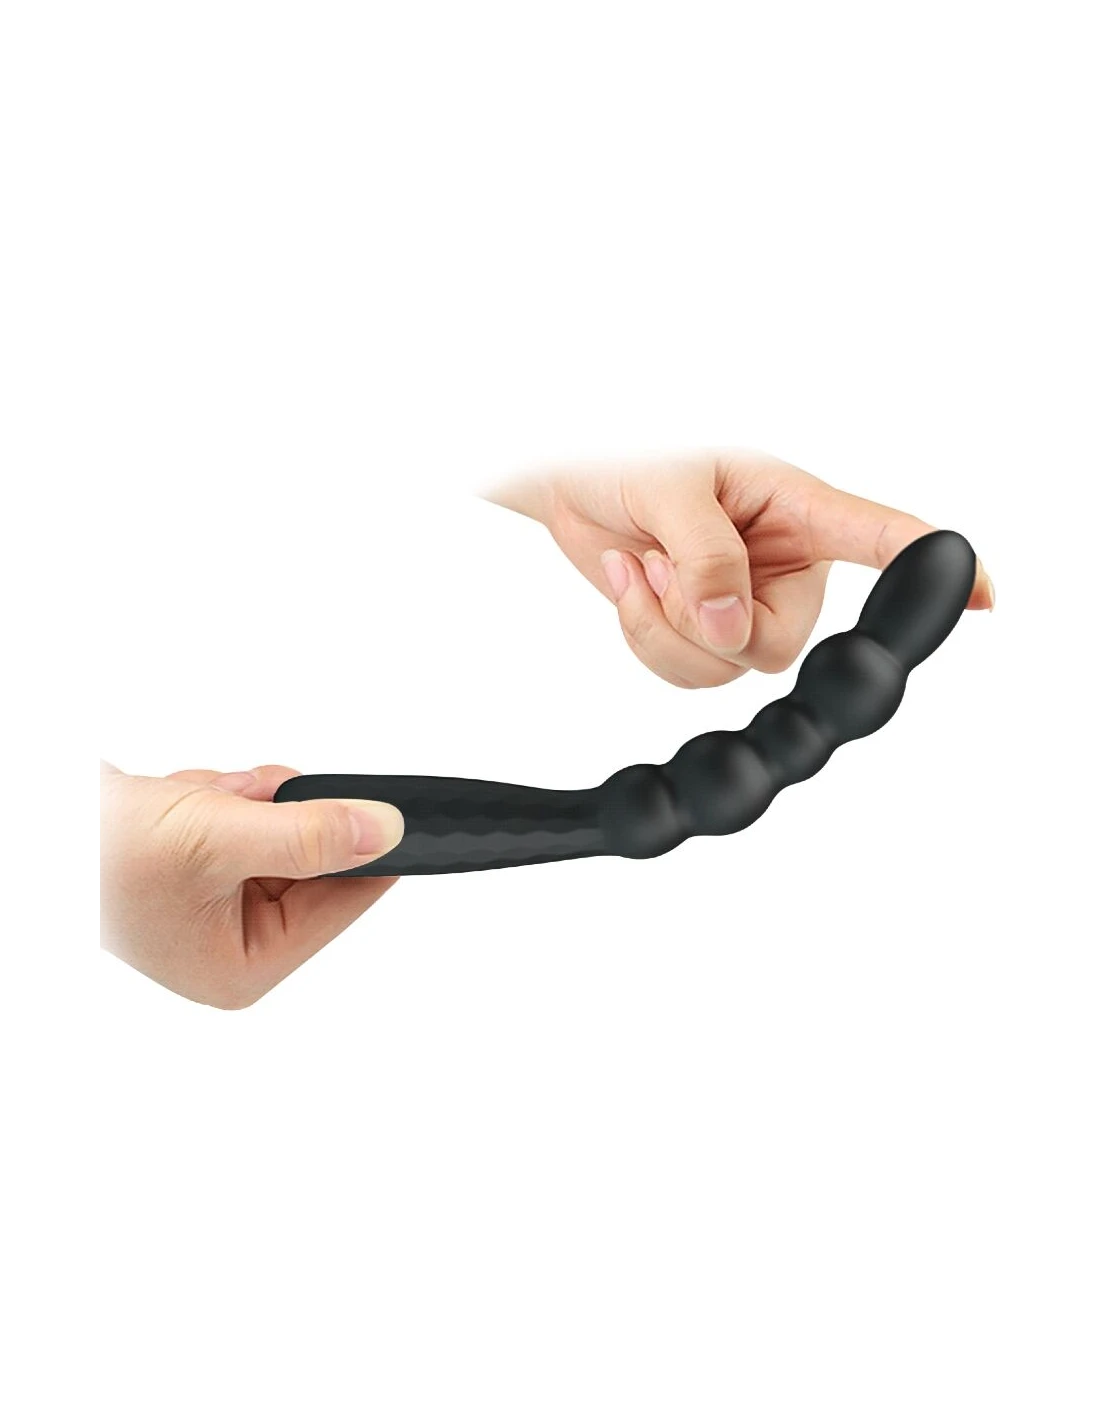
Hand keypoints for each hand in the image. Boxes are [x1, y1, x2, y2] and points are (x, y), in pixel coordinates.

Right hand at [97, 763, 404, 1008]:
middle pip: (314, 858)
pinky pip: (249, 813)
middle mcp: (235, 942)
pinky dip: (224, 793)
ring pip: (283, 826)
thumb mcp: (217, 840)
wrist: (40, 824)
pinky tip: (186, 795)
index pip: (342, 903)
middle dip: (281, 815)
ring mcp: (217, 901)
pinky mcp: (204, 863)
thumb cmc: (104, 854)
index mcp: (244, 964)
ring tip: (198, 800)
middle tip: (246, 798)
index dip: (373, 850)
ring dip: (246, 798)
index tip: (407, 810)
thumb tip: (385, 831)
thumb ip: (308, 836)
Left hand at [486, 450, 993, 687]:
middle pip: (782, 643)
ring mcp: (742, 600)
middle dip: (708, 620)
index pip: (879, 537)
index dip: (928, 563)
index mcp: (796, 508)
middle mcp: (782, 562)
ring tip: (642, 565)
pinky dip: (647, 637)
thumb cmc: (625, 457)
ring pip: (731, 666)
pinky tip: (629, 581)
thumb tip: (734, 629)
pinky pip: (690, 671)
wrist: (566, 482)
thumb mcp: (671, 489)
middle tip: (662, 565)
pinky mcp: (702, 626)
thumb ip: (707, 558)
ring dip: (669, 628)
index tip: (985, 593)